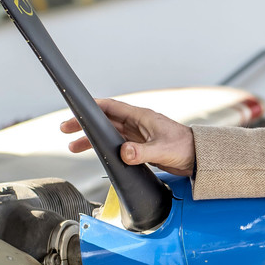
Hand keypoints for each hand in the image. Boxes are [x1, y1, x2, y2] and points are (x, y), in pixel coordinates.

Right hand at [60, 98, 196, 176]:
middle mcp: (138, 124)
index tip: (76, 109)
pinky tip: (95, 154)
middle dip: (85, 124)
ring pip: (109, 134)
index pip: (111, 107)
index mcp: (142, 117)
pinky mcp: (141, 147)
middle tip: (65, 129)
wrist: (199, 158)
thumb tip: (123, 152)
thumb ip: (142, 151)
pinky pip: (117, 144)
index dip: (93, 107)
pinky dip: (104, 148)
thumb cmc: (186, 147)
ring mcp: (138, 135)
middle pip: (105, 120)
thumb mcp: (162, 150)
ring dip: (91, 138)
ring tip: (73, 146)